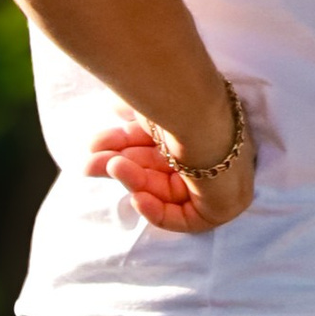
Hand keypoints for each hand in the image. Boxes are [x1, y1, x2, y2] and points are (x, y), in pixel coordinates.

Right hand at [87, 91, 256, 235]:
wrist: (195, 107)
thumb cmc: (169, 97)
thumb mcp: (142, 105)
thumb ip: (131, 111)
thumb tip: (116, 107)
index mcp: (191, 122)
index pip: (153, 143)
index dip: (124, 145)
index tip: (96, 143)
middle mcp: (207, 148)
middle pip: (156, 168)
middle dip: (119, 164)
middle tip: (90, 162)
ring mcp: (218, 175)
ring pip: (165, 190)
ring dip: (132, 181)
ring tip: (109, 166)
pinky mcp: (224, 202)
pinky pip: (187, 218)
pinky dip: (158, 212)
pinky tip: (138, 197)